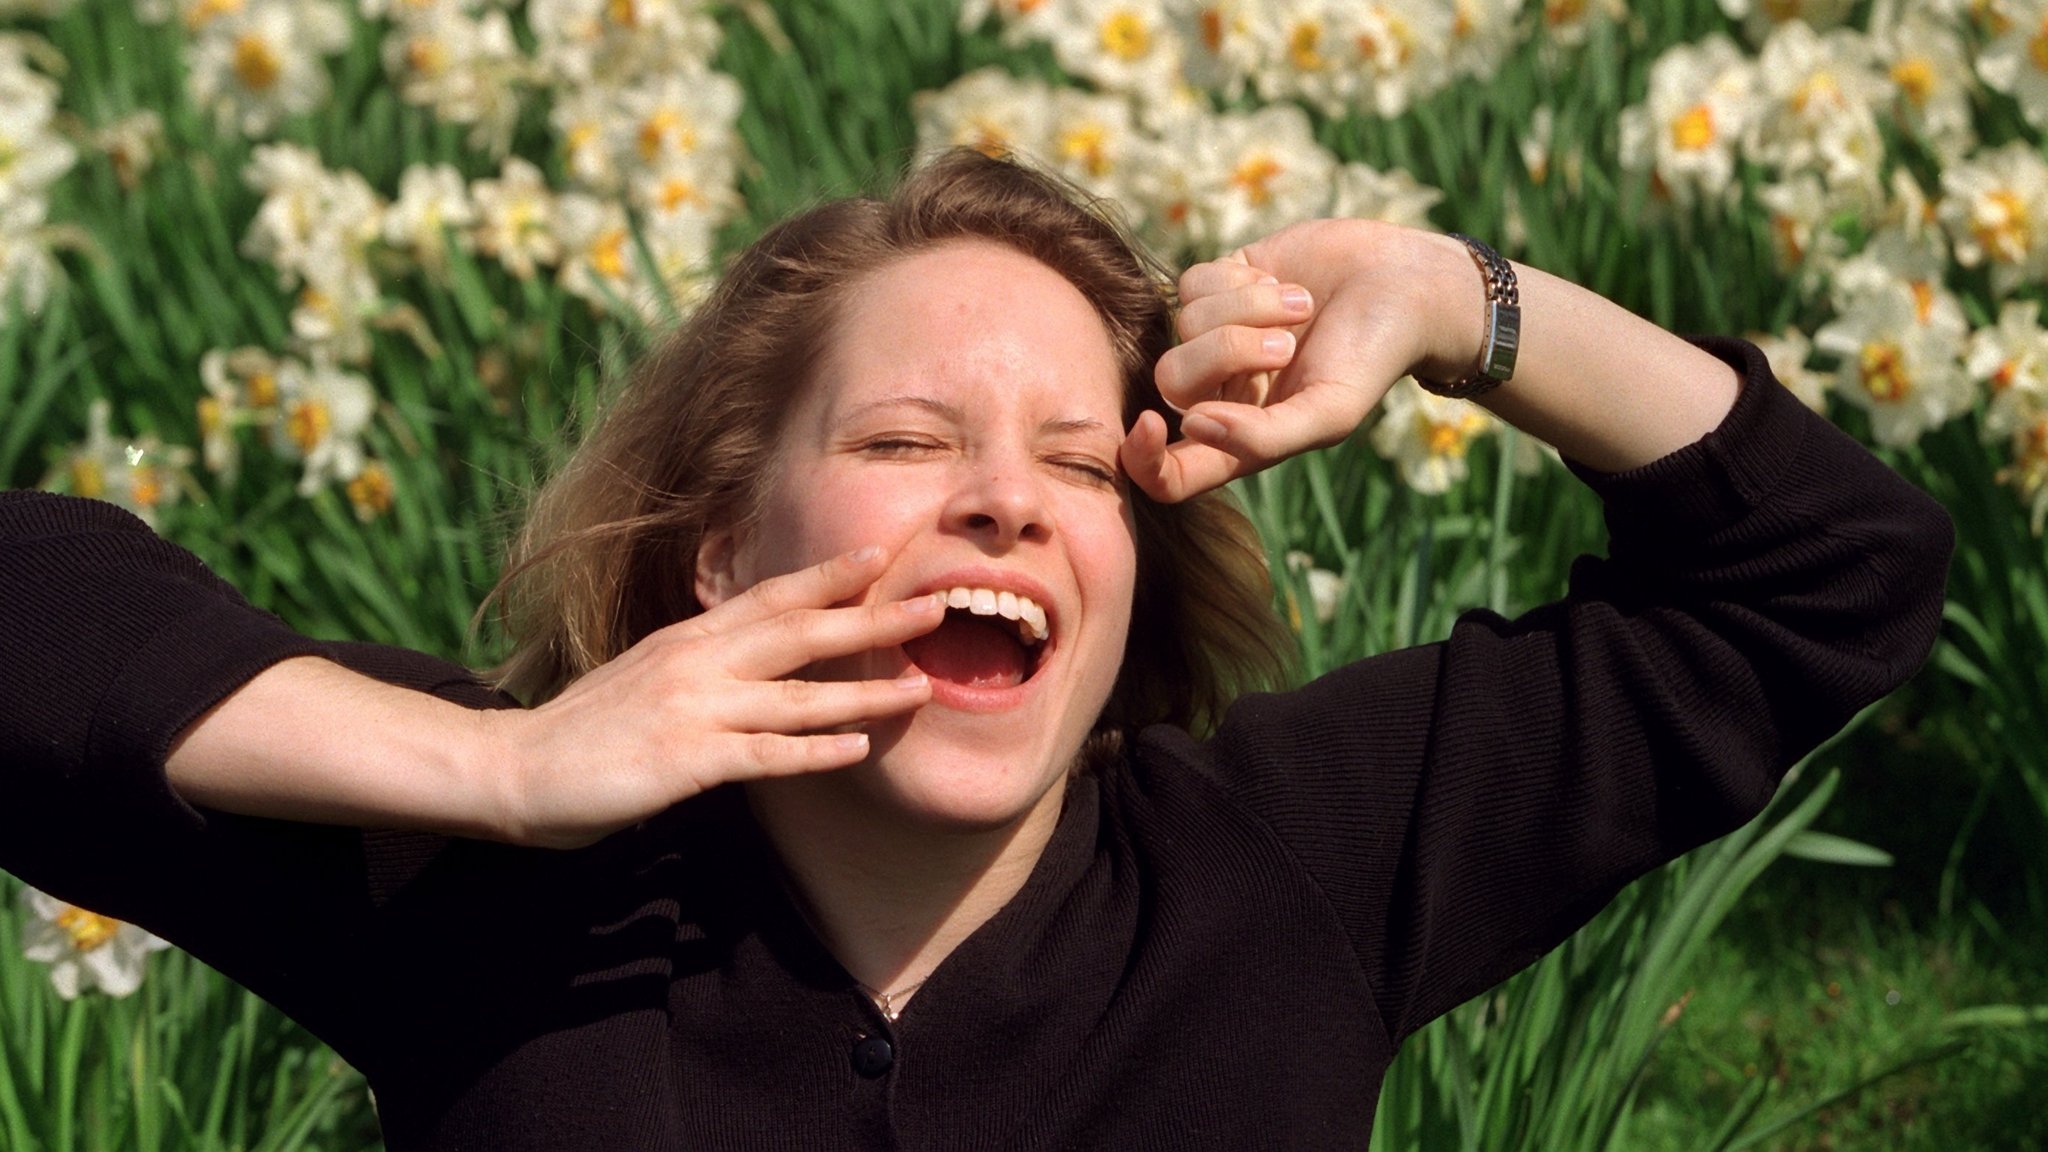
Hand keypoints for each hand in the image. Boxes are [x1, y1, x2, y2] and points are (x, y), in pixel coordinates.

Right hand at [484, 546, 941, 848]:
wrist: (512, 767)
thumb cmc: (584, 729)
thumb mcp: (646, 676)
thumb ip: (699, 663)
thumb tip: (748, 656)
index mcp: (689, 639)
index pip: (771, 597)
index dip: (829, 576)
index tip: (881, 556)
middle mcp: (697, 662)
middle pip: (800, 631)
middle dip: (873, 618)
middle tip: (936, 604)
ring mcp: (693, 709)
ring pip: (797, 696)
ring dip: (864, 691)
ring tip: (921, 687)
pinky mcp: (685, 761)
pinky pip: (764, 754)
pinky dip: (814, 752)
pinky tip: (857, 751)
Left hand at [1121, 220, 1481, 501]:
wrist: (1404, 284)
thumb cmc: (1372, 359)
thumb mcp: (1330, 412)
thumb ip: (1262, 437)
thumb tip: (1190, 427)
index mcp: (1241, 441)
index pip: (1168, 475)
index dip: (1142, 461)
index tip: (1150, 424)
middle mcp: (1220, 393)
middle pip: (1171, 383)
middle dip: (1226, 352)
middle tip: (1286, 343)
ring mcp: (1215, 336)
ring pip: (1183, 325)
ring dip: (1247, 309)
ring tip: (1300, 307)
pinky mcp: (1220, 284)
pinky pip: (1192, 283)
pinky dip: (1241, 279)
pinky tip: (1283, 282)